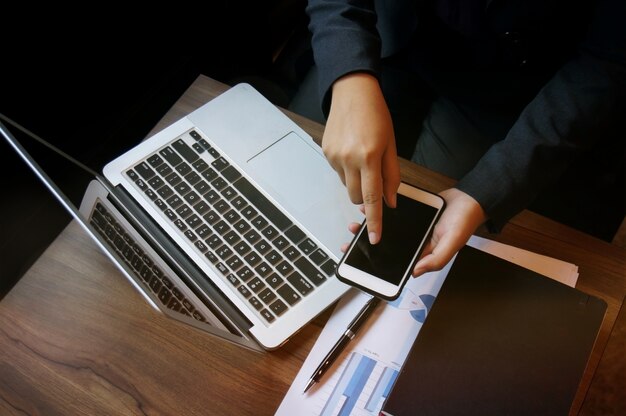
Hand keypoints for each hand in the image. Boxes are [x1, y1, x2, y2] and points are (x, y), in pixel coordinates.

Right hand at [323, 72, 400, 244]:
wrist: (352, 92)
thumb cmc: (376, 115)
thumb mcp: (391, 144)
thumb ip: (391, 175)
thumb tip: (390, 201)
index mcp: (369, 157)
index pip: (372, 198)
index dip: (375, 221)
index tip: (375, 238)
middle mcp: (348, 159)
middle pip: (356, 197)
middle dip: (366, 198)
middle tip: (374, 179)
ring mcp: (334, 157)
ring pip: (347, 185)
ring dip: (357, 181)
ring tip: (363, 157)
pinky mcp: (326, 153)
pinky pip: (339, 172)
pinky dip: (348, 169)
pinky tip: (352, 150)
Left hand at [340, 188, 486, 276]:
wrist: (469, 197)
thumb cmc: (463, 222)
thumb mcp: (452, 243)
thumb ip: (436, 259)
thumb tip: (415, 273)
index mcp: (422, 254)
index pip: (397, 264)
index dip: (378, 265)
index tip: (359, 262)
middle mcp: (413, 243)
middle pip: (386, 247)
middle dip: (366, 245)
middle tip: (349, 243)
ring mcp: (409, 228)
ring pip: (385, 230)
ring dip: (369, 228)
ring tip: (355, 226)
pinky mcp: (408, 213)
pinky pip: (390, 214)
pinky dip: (379, 212)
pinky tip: (368, 209)